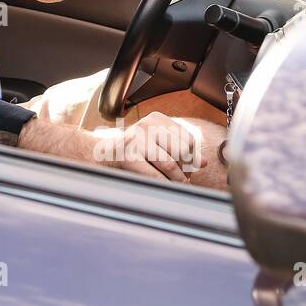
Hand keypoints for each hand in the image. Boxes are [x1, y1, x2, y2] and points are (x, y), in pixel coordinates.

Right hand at [88, 113, 207, 181]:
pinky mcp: (129, 156)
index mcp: (157, 119)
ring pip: (170, 166)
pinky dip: (163, 185)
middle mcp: (147, 125)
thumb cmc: (134, 152)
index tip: (188, 169)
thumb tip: (204, 163)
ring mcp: (137, 139)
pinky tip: (163, 186)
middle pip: (182, 151)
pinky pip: (155, 176)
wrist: (101, 156)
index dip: (192, 158)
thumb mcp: (157, 146)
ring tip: (175, 184)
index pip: (189, 139)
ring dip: (176, 180)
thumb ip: (180, 151)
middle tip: (183, 179)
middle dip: (186, 169)